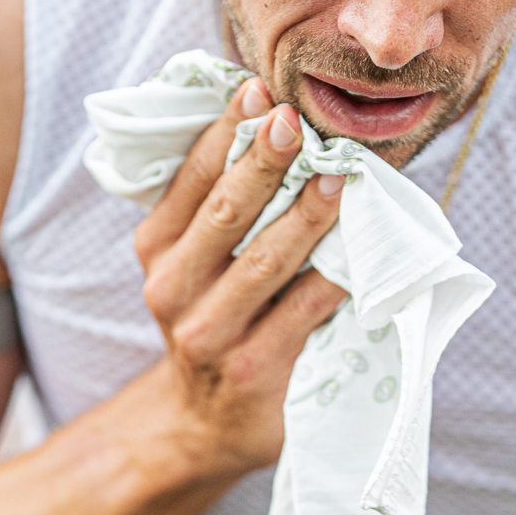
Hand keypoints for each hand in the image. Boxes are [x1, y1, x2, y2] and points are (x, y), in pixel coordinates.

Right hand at [133, 76, 346, 477]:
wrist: (205, 425)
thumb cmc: (215, 323)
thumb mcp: (193, 265)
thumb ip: (215, 207)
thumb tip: (268, 122)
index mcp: (156, 250)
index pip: (191, 179)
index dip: (225, 132)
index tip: (258, 89)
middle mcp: (171, 289)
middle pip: (224, 214)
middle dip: (262, 162)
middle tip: (294, 117)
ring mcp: (210, 333)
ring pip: (264, 261)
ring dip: (306, 214)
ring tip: (338, 175)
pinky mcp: (253, 369)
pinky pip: (302, 312)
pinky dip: (334, 276)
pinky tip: (359, 249)